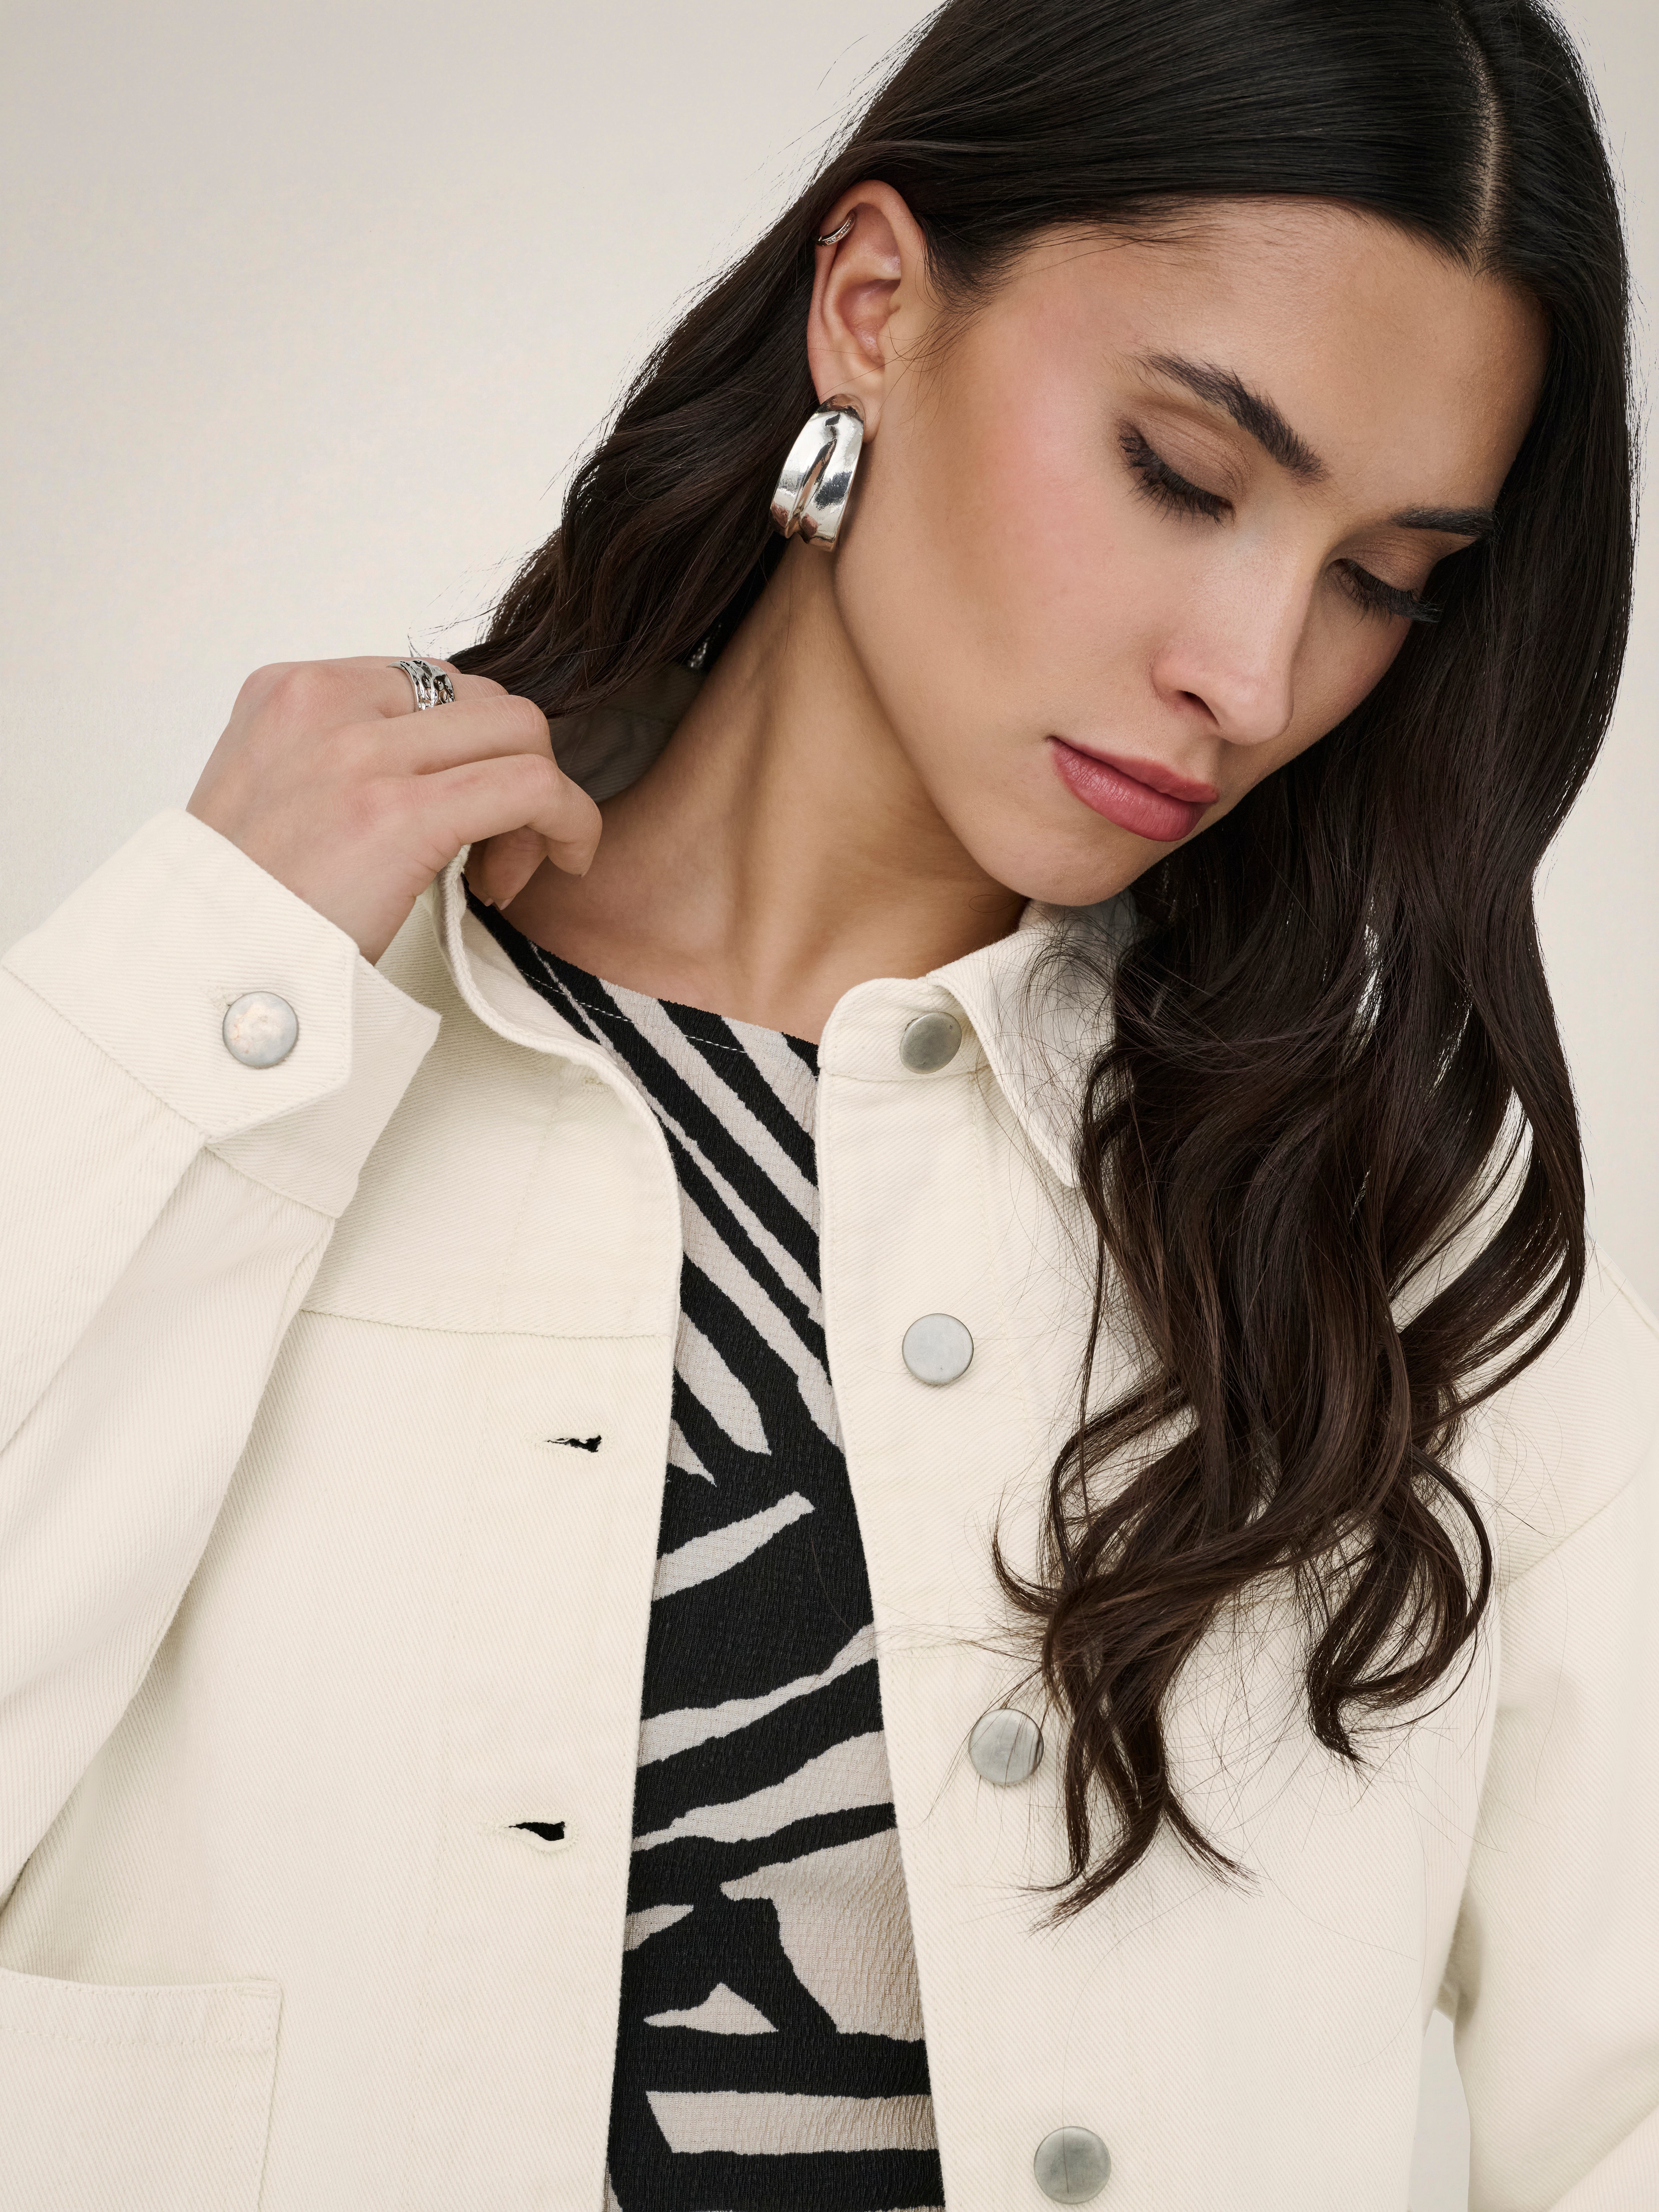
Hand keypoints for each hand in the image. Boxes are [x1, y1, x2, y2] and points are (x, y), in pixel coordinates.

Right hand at [187, 657, 600, 962]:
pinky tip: (559, 864)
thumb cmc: (251, 906)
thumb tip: (441, 759)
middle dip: (513, 772)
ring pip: (521, 732)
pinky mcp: (399, 812)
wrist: (206, 974)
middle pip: (484, 702)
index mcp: (289, 691)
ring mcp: (360, 753)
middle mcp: (323, 702)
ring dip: (542, 802)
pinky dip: (570, 820)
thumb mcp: (281, 797)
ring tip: (504, 873)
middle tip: (496, 858)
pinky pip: (533, 786)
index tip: (465, 824)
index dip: (471, 751)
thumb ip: (346, 758)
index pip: (433, 686)